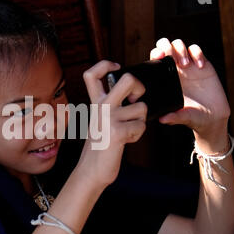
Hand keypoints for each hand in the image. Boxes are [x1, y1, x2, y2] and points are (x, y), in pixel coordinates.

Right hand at [75, 60, 146, 187]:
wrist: (92, 169)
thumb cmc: (101, 145)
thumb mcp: (101, 120)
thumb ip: (111, 104)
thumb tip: (134, 90)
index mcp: (95, 102)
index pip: (92, 74)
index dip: (105, 64)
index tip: (116, 66)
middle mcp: (101, 107)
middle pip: (128, 79)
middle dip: (139, 86)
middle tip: (135, 99)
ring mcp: (109, 118)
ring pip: (141, 108)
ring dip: (140, 121)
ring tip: (127, 131)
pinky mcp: (117, 132)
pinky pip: (141, 126)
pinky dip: (137, 135)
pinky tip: (125, 140)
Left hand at [150, 38, 230, 141]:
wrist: (213, 117)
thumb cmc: (194, 117)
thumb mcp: (183, 117)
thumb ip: (174, 117)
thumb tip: (162, 119)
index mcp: (165, 78)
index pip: (155, 59)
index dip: (155, 54)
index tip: (160, 58)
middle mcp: (175, 69)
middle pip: (165, 45)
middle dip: (166, 46)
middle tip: (171, 58)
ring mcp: (189, 65)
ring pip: (179, 44)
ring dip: (181, 50)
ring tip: (186, 65)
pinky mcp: (203, 64)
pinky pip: (196, 50)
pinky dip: (197, 53)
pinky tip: (200, 67)